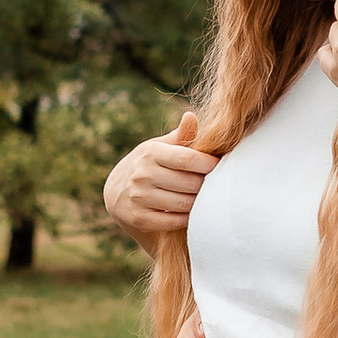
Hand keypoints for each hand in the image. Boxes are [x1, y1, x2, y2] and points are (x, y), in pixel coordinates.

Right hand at [104, 111, 218, 242]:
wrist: (117, 193)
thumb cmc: (149, 165)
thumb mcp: (161, 147)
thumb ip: (181, 135)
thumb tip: (191, 116)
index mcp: (151, 152)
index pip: (187, 159)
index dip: (209, 164)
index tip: (220, 166)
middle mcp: (142, 174)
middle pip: (189, 183)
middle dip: (206, 185)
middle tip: (216, 185)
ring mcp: (138, 197)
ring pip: (183, 204)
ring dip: (198, 203)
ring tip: (205, 198)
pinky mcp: (139, 218)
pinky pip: (174, 221)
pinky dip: (187, 218)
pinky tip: (190, 212)